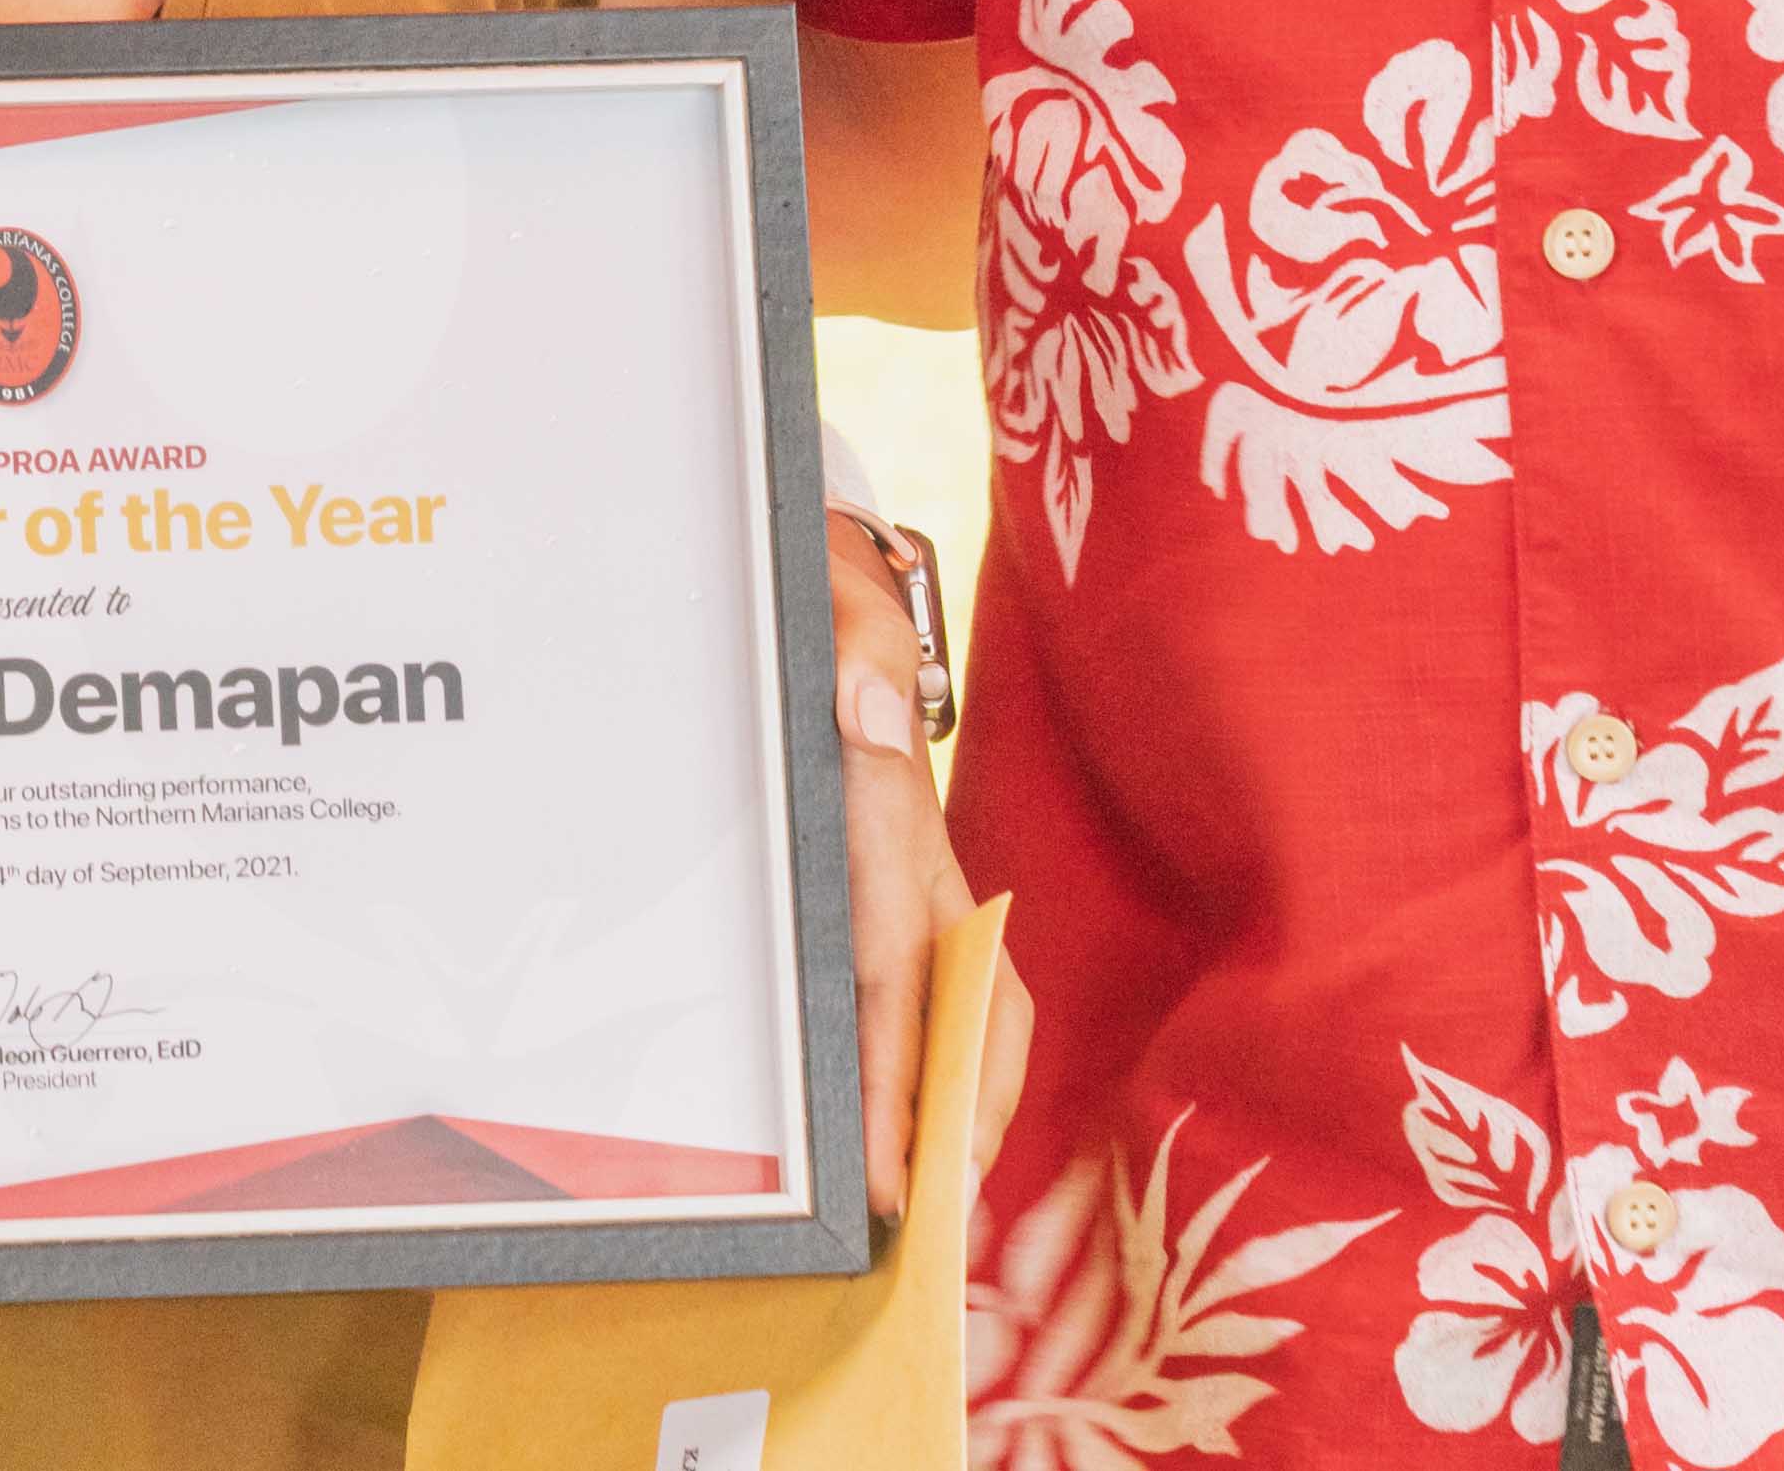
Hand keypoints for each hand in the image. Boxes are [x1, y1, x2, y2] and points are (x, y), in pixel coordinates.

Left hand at [831, 518, 954, 1221]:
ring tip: (925, 1201)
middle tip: (929, 1223)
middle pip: (964, 1005)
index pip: (907, 959)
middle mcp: (918, 851)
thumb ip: (855, 636)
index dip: (909, 1071)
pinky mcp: (888, 869)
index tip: (906, 1163)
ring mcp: (909, 866)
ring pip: (956, 1001)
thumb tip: (869, 712)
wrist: (829, 560)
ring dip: (949, 1099)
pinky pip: (917, 977)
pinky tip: (895, 1118)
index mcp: (894, 806)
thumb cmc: (818, 582)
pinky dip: (921, 1055)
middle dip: (956, 1117)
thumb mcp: (828, 585)